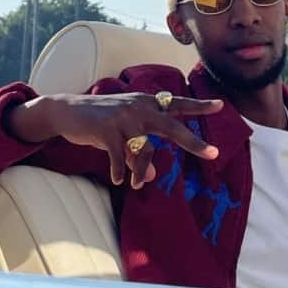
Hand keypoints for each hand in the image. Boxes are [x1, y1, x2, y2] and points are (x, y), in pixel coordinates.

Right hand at [6, 92, 221, 187]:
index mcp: (146, 103)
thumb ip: (140, 151)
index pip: (177, 104)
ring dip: (141, 171)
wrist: (66, 110)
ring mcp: (123, 117)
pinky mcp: (106, 129)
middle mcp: (138, 107)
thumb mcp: (123, 134)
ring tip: (138, 184)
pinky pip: (120, 156)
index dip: (199, 106)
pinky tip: (119, 179)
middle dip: (192, 142)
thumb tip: (151, 175)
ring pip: (143, 149)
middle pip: (171, 126)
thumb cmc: (100, 121)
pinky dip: (120, 170)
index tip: (221, 106)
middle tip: (212, 154)